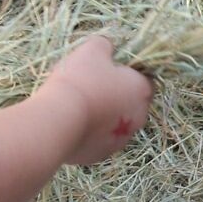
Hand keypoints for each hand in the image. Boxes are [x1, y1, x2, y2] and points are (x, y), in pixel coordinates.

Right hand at [41, 34, 153, 166]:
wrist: (58, 121)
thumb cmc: (81, 80)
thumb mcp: (92, 50)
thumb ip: (105, 46)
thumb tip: (107, 48)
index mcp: (142, 91)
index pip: (144, 79)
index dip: (125, 73)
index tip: (106, 70)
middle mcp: (138, 118)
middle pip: (129, 103)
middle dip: (113, 95)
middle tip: (88, 86)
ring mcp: (120, 140)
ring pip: (114, 124)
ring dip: (101, 115)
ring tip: (75, 105)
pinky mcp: (99, 155)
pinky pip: (97, 139)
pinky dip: (87, 132)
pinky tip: (69, 122)